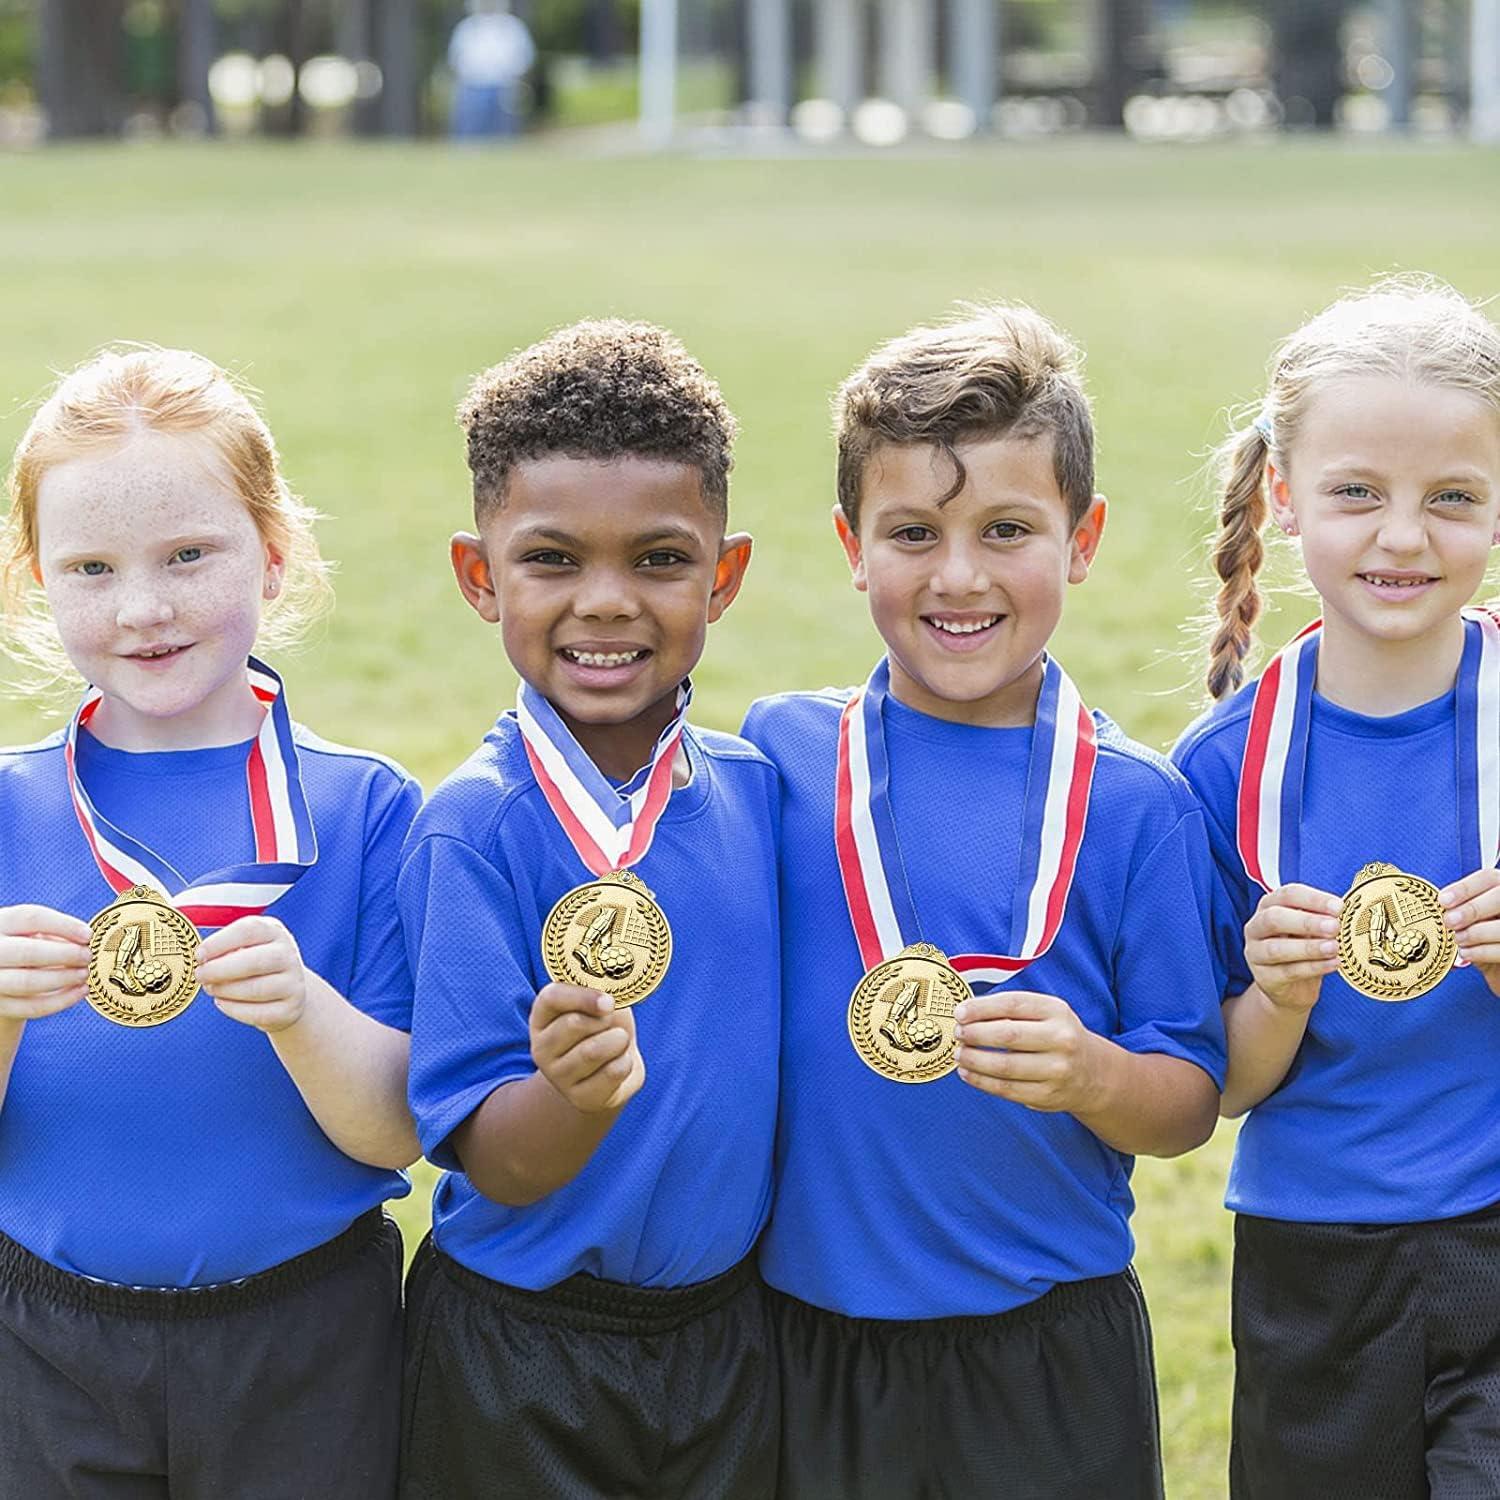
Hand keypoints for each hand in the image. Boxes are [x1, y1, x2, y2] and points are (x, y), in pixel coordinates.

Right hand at [0, 905, 91, 1021]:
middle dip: (65, 954)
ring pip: (28, 982)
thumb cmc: (25, 945)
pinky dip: (61, 1000)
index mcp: (1, 923)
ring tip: (84, 973)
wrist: (2, 973)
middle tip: (87, 956)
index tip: (88, 935)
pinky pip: (31, 1007)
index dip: (64, 926)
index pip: (31, 918)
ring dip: (64, 978)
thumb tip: (83, 941)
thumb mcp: (33, 931)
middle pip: (27, 952)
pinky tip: (81, 990)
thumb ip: (54, 932)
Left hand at [196, 916, 308, 1031]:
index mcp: (273, 932)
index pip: (249, 930)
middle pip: (256, 961)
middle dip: (220, 970)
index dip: (220, 942)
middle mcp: (288, 955)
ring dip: (225, 990)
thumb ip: (224, 947)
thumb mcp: (245, 945)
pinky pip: (259, 1013)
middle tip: (200, 975)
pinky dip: (233, 1009)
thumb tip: (200, 958)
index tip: (199, 955)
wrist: (286, 990)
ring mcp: (293, 983)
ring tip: (211, 988)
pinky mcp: (290, 1009)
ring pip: (257, 989)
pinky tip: (222, 1002)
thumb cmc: (254, 964)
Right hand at [530, 982, 643, 1114]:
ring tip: (620, 1041)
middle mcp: (542, 1047)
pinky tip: (620, 1062)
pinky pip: (612, 1072)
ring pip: (592, 1051)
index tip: (609, 1002)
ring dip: (618, 1041)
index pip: (552, 998)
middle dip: (605, 1020)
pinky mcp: (579, 1097)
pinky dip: (626, 1062)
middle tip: (614, 1024)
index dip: (582, 996)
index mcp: (542, 1017)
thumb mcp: (603, 1006)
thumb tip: (608, 1003)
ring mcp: (557, 1076)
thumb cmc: (604, 1029)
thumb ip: (603, 999)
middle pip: (574, 1024)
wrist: (611, 1072)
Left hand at [951, 990, 1105, 1112]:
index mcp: (1057, 1011)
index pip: (1012, 1005)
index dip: (981, 1008)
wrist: (1091, 1072)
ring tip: (959, 1054)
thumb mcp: (1044, 1013)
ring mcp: (1056, 1070)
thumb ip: (1011, 1009)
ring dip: (974, 1060)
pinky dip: (981, 1081)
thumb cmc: (1055, 1035)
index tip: (959, 1012)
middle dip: (975, 1034)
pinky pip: (1006, 1089)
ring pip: (1005, 1066)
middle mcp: (1061, 1039)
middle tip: (958, 1033)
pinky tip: (967, 1073)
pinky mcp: (1047, 1095)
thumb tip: (966, 1012)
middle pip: (1008, 1035)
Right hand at [1244, 883, 1341, 1011]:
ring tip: (1334, 947)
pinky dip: (1313, 967)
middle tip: (1333, 927)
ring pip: (1276, 948)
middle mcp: (1257, 927)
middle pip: (1274, 918)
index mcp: (1269, 906)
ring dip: (1308, 947)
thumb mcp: (1310, 929)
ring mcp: (1256, 953)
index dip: (1313, 899)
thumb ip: (1321, 919)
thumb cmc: (1301, 948)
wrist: (1291, 987)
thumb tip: (1340, 912)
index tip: (1338, 907)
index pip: (1287, 895)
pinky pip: (1288, 971)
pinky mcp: (1264, 977)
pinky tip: (1333, 963)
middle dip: (1306, 922)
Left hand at [1441, 868, 1499, 996]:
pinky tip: (1466, 952)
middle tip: (1449, 921)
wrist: (1495, 955)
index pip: (1488, 878)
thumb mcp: (1471, 913)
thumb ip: (1459, 906)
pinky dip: (1482, 952)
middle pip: (1499, 897)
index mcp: (1498, 887)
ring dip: (1475, 933)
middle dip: (1472, 909)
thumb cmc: (1480, 928)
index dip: (1464, 888)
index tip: (1443, 900)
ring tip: (1458, 939)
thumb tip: (1434, 908)